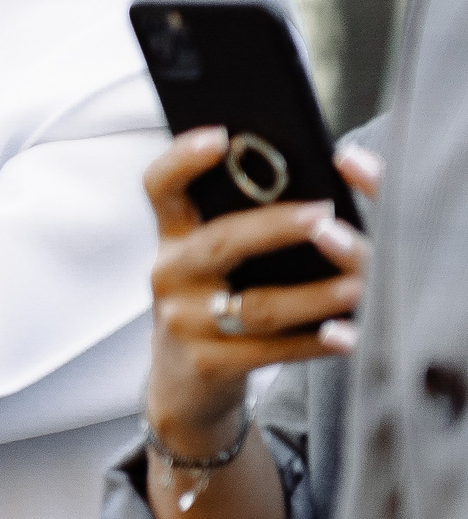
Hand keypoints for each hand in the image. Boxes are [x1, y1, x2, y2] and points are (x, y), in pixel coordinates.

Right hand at [140, 129, 374, 457]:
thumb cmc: (219, 302)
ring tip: (357, 284)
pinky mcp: (206, 363)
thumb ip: (249, 220)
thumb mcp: (218, 261)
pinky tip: (346, 335)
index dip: (182, 159)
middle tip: (325, 216)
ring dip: (313, 295)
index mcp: (174, 237)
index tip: (219, 137)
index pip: (161, 187)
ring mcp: (184, 321)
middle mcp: (170, 274)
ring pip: (255, 306)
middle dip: (275, 227)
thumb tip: (320, 180)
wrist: (186, 382)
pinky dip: (312, 343)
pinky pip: (268, 351)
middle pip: (220, 242)